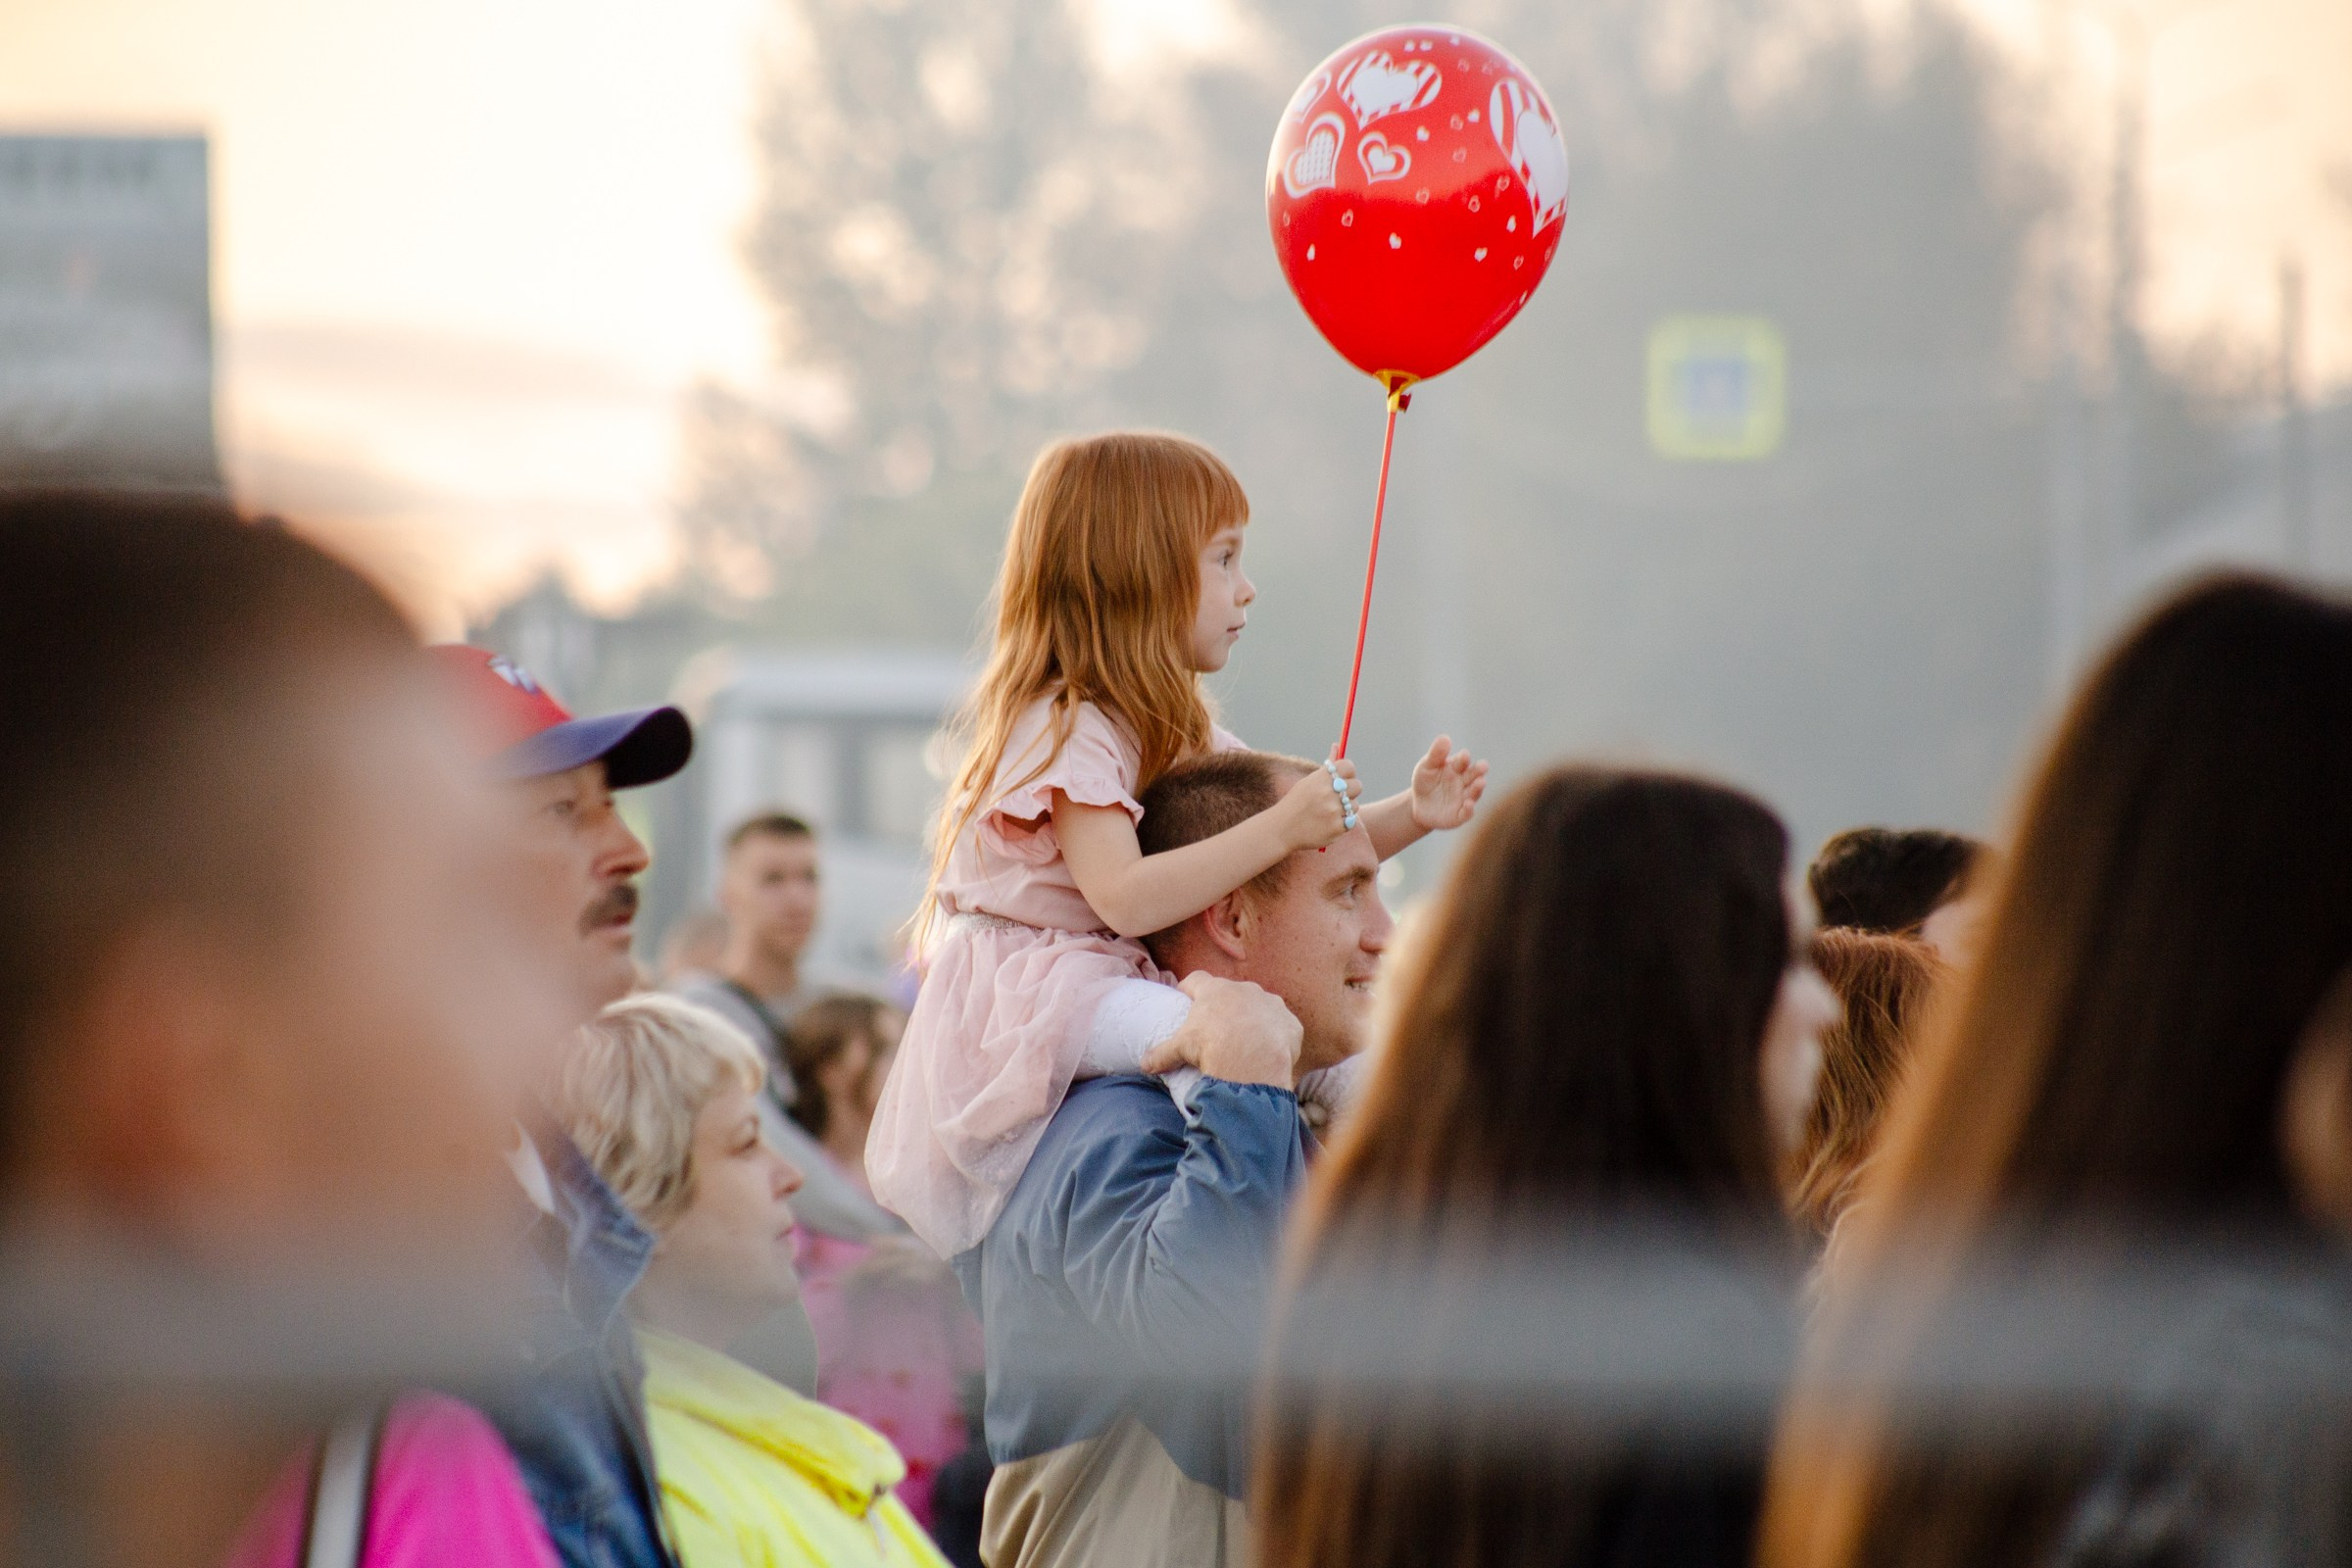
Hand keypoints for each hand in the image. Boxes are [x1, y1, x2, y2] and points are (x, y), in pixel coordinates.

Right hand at [1143, 973, 1302, 1089]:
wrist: (1252, 1061)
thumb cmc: (1211, 1047)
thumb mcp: (1181, 1049)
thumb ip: (1161, 1054)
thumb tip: (1143, 1065)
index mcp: (1215, 990)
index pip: (1196, 980)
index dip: (1189, 989)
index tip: (1185, 999)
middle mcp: (1244, 989)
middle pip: (1231, 992)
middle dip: (1226, 1006)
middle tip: (1218, 1028)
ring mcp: (1271, 1003)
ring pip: (1260, 1007)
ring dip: (1254, 1019)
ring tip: (1247, 1042)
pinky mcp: (1290, 1022)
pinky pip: (1282, 1027)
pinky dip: (1276, 1037)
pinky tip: (1269, 1052)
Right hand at [1272, 750, 1361, 851]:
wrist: (1281, 829)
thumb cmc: (1296, 802)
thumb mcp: (1308, 782)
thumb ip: (1326, 767)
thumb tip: (1337, 746)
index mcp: (1321, 778)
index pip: (1349, 767)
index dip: (1348, 773)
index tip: (1343, 779)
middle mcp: (1328, 792)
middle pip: (1357, 786)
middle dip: (1350, 791)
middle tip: (1337, 797)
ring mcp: (1333, 811)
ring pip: (1354, 805)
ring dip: (1345, 809)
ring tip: (1328, 812)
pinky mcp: (1336, 828)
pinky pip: (1350, 822)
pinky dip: (1342, 823)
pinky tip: (1327, 823)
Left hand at [1409, 736, 1488, 831]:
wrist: (1418, 805)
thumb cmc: (1425, 782)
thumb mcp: (1426, 767)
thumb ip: (1436, 755)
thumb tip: (1445, 738)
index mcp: (1457, 768)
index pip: (1462, 761)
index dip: (1463, 758)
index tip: (1464, 755)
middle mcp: (1464, 783)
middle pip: (1473, 776)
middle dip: (1479, 771)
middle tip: (1483, 766)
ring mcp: (1463, 799)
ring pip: (1474, 793)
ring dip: (1478, 788)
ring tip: (1481, 782)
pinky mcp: (1459, 815)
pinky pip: (1466, 813)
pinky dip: (1469, 809)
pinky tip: (1468, 804)